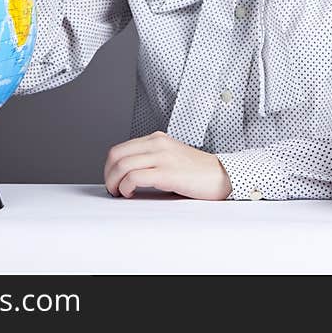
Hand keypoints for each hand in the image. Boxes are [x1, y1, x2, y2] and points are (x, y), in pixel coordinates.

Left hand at [104, 131, 232, 199]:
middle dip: (108, 175)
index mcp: (156, 139)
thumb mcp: (170, 157)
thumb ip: (151, 160)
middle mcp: (157, 144)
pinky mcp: (167, 172)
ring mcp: (162, 157)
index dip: (109, 167)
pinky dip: (126, 187)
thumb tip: (126, 175)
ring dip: (114, 183)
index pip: (119, 149)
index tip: (112, 181)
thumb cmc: (197, 172)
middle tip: (113, 190)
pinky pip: (135, 177)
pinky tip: (130, 193)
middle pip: (116, 156)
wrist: (223, 176)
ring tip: (120, 193)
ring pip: (122, 165)